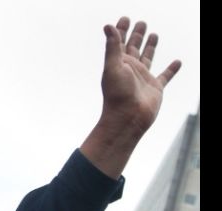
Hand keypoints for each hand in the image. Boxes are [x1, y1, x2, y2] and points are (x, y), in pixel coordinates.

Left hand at [100, 17, 180, 133]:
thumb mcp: (113, 66)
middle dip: (137, 34)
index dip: (122, 30)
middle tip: (141, 22)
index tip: (125, 18)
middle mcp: (130, 69)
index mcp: (119, 63)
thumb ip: (112, 46)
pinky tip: (177, 61)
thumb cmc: (117, 95)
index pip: (120, 42)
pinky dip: (172, 69)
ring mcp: (143, 78)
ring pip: (148, 58)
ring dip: (150, 46)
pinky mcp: (155, 88)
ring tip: (153, 34)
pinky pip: (166, 76)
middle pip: (135, 47)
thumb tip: (108, 26)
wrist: (127, 118)